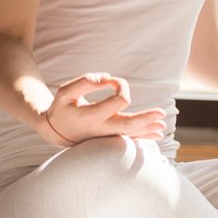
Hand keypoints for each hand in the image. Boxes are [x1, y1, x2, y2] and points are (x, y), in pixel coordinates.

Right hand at [43, 72, 166, 145]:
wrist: (54, 131)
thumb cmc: (62, 107)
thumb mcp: (65, 92)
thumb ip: (84, 82)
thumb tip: (107, 78)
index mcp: (92, 116)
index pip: (118, 100)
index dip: (120, 85)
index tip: (113, 80)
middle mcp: (101, 129)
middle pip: (128, 125)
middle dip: (146, 119)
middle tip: (161, 113)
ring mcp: (106, 136)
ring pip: (131, 134)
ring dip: (148, 130)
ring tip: (162, 128)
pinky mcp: (108, 139)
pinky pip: (128, 139)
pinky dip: (143, 137)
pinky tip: (157, 135)